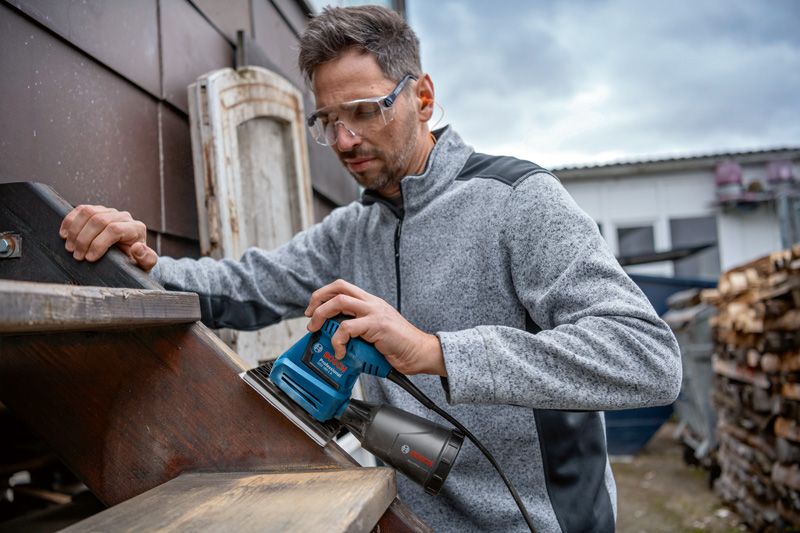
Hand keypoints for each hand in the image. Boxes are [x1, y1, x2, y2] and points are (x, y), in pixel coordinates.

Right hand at [59, 205, 157, 270]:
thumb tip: (137, 247)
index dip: (99, 244)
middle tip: (77, 256)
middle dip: (84, 239)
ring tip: (70, 248)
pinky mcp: (97, 210)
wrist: (129, 256)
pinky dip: (70, 221)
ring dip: (75, 231)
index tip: (89, 258)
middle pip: (99, 220)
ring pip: (88, 212)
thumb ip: (147, 259)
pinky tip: (64, 235)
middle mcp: (123, 217)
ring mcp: (109, 211)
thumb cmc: (135, 261)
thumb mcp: (144, 265)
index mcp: (136, 228)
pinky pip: (81, 209)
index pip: (114, 230)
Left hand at [304, 279, 446, 375]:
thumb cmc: (399, 347)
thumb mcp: (374, 334)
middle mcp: (372, 303)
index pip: (343, 287)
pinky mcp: (377, 325)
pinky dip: (337, 340)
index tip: (313, 310)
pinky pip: (347, 327)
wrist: (420, 353)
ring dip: (322, 315)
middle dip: (318, 300)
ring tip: (318, 330)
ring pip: (339, 302)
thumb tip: (334, 339)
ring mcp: (375, 312)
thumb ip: (358, 331)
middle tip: (311, 318)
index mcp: (371, 303)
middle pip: (338, 288)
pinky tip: (340, 351)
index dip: (324, 295)